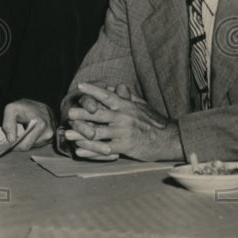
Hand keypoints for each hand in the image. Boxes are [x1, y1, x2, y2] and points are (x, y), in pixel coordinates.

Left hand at [1, 99, 53, 150]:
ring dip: (25, 141)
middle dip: (20, 143)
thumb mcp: (11, 109)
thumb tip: (11, 140)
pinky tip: (28, 133)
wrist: (37, 104)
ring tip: (22, 131)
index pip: (25, 145)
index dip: (14, 146)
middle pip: (29, 147)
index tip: (8, 142)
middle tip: (13, 135)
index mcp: (41, 125)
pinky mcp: (51, 137)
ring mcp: (51, 136)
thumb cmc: (24, 106)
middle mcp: (49, 132)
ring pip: (33, 146)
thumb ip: (8, 124)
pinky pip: (37, 144)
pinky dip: (30, 140)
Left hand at [65, 82, 183, 160]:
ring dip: (81, 134)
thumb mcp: (142, 106)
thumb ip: (128, 96)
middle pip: (98, 114)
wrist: (169, 140)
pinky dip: (90, 150)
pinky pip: (104, 149)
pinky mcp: (125, 147)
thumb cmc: (154, 122)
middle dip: (82, 113)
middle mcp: (123, 117)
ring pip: (98, 133)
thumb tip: (117, 86)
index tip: (80, 86)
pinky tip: (79, 151)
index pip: (107, 96)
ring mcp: (123, 133)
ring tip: (67, 134)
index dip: (93, 91)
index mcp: (126, 106)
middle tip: (68, 113)